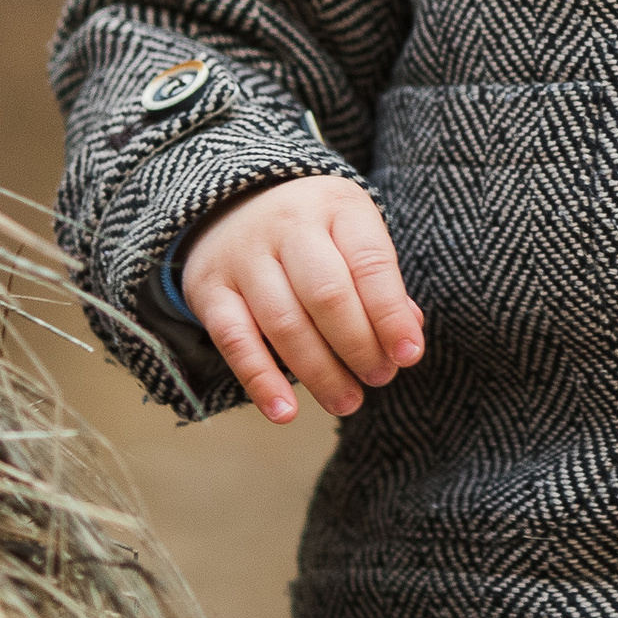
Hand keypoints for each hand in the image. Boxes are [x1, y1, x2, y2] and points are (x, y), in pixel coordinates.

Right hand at [183, 178, 423, 424]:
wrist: (234, 205)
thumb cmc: (316, 234)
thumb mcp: (354, 236)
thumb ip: (381, 285)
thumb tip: (407, 338)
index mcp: (337, 206)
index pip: (370, 262)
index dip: (391, 314)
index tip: (408, 356)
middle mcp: (288, 224)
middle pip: (327, 295)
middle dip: (358, 346)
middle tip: (379, 379)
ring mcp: (244, 256)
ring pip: (284, 323)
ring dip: (319, 372)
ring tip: (346, 401)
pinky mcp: (209, 288)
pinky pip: (235, 341)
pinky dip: (261, 381)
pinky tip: (285, 412)